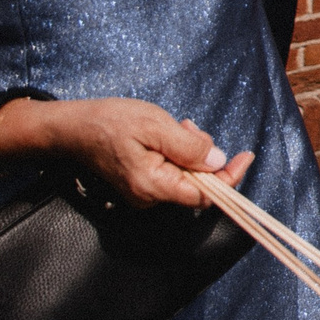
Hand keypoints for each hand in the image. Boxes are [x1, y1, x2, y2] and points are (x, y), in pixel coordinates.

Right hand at [0, 98, 253, 208]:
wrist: (73, 126)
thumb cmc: (110, 123)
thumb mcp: (156, 127)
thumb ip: (189, 147)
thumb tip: (218, 161)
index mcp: (153, 186)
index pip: (205, 195)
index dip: (230, 177)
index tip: (246, 155)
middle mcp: (149, 196)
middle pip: (197, 183)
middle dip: (204, 154)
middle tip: (189, 127)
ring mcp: (143, 191)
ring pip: (186, 173)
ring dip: (190, 149)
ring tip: (176, 125)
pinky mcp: (140, 181)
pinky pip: (171, 169)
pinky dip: (178, 150)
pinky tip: (168, 132)